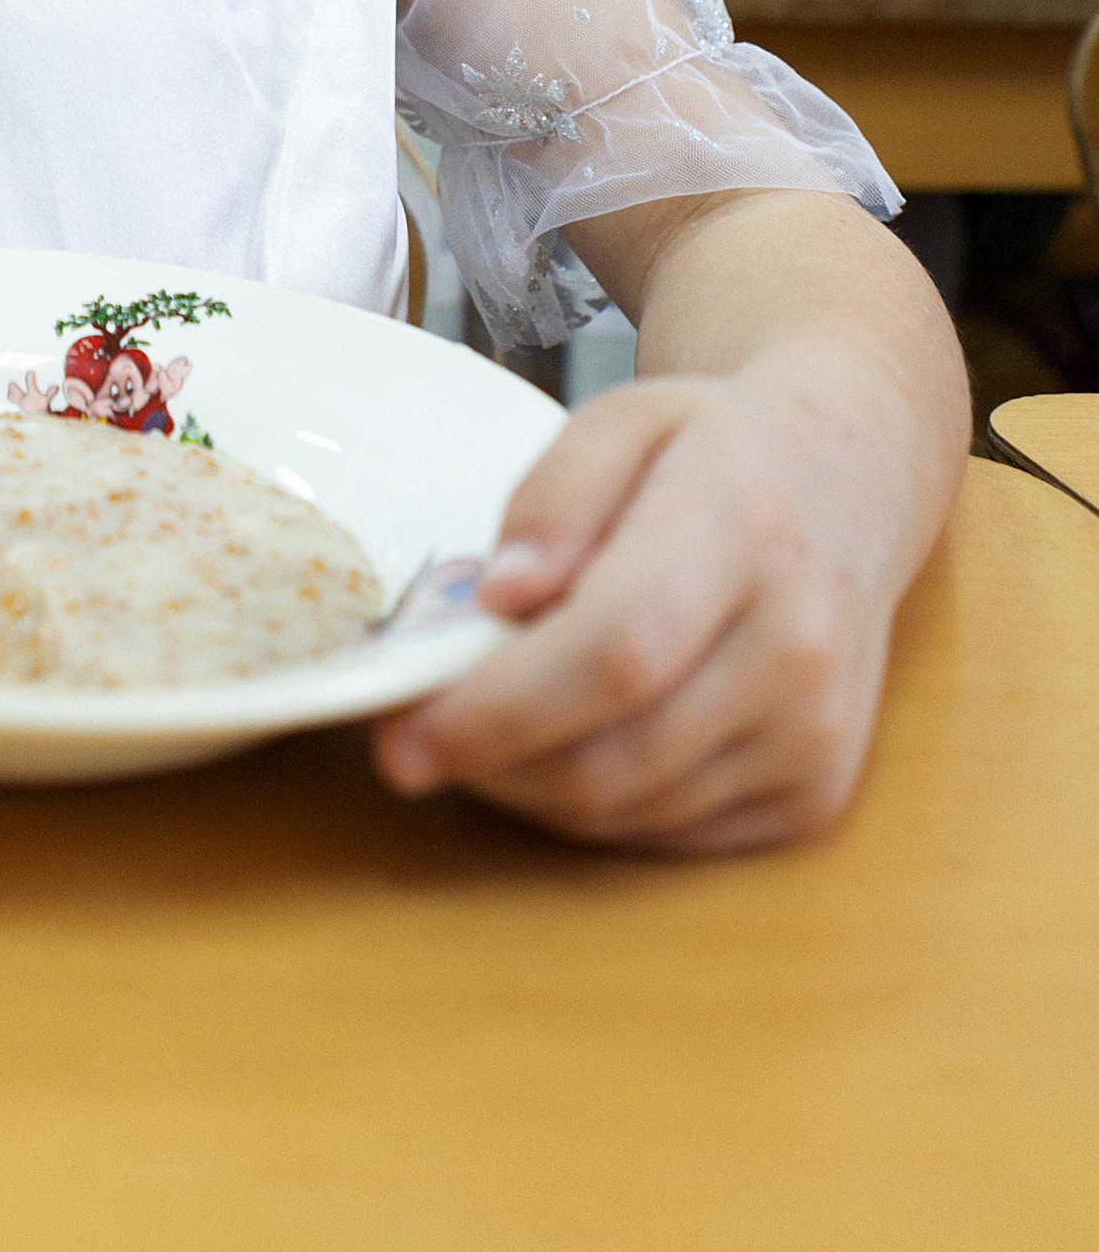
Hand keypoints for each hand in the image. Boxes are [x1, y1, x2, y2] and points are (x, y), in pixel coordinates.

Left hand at [370, 347, 910, 851]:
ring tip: (481, 725)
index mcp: (744, 536)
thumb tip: (497, 600)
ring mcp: (818, 734)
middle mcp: (796, 649)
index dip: (497, 711)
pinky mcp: (816, 792)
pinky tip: (560, 742)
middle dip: (488, 764)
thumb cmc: (716, 446)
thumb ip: (552, 498)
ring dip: (529, 789)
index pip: (612, 653)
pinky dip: (593, 806)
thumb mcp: (623, 416)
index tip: (399, 737)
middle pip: (614, 756)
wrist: (852, 481)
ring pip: (631, 810)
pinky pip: (671, 834)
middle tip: (409, 739)